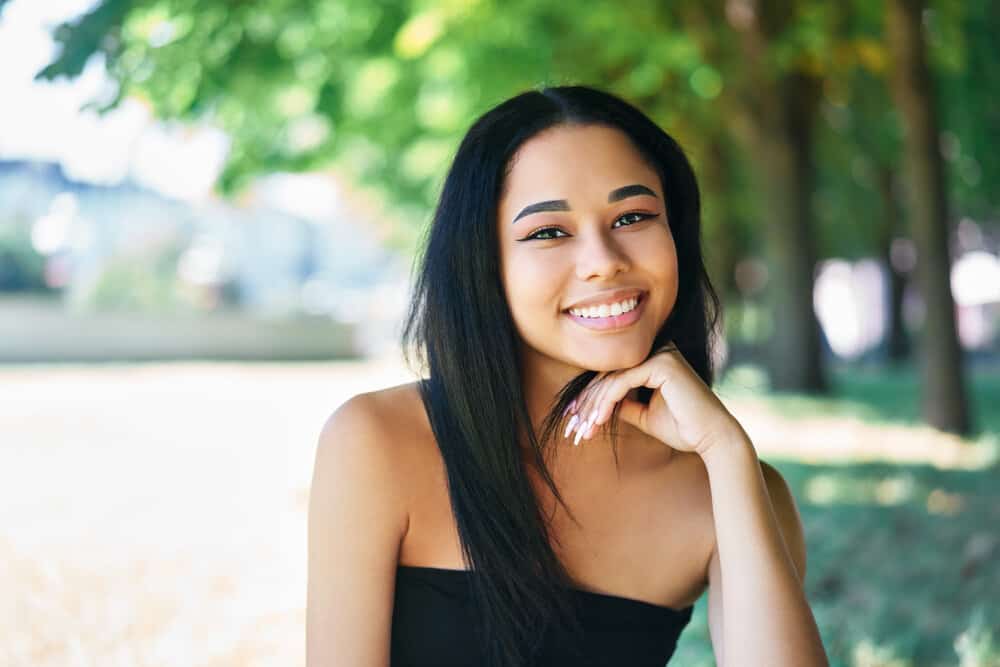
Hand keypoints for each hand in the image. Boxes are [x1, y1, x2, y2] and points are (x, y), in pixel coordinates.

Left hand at [563, 344, 743, 456]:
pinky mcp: (662, 363)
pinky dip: (606, 402)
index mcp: (656, 359)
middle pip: (609, 373)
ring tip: (584, 430)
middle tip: (574, 428)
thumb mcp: (644, 415)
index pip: (614, 373)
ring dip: (593, 406)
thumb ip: (623, 404)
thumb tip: (597, 403)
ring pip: (612, 378)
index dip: (591, 397)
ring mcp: (661, 353)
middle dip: (587, 403)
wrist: (713, 439)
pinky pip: (623, 381)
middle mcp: (659, 350)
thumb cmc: (683, 428)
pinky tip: (597, 421)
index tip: (575, 419)